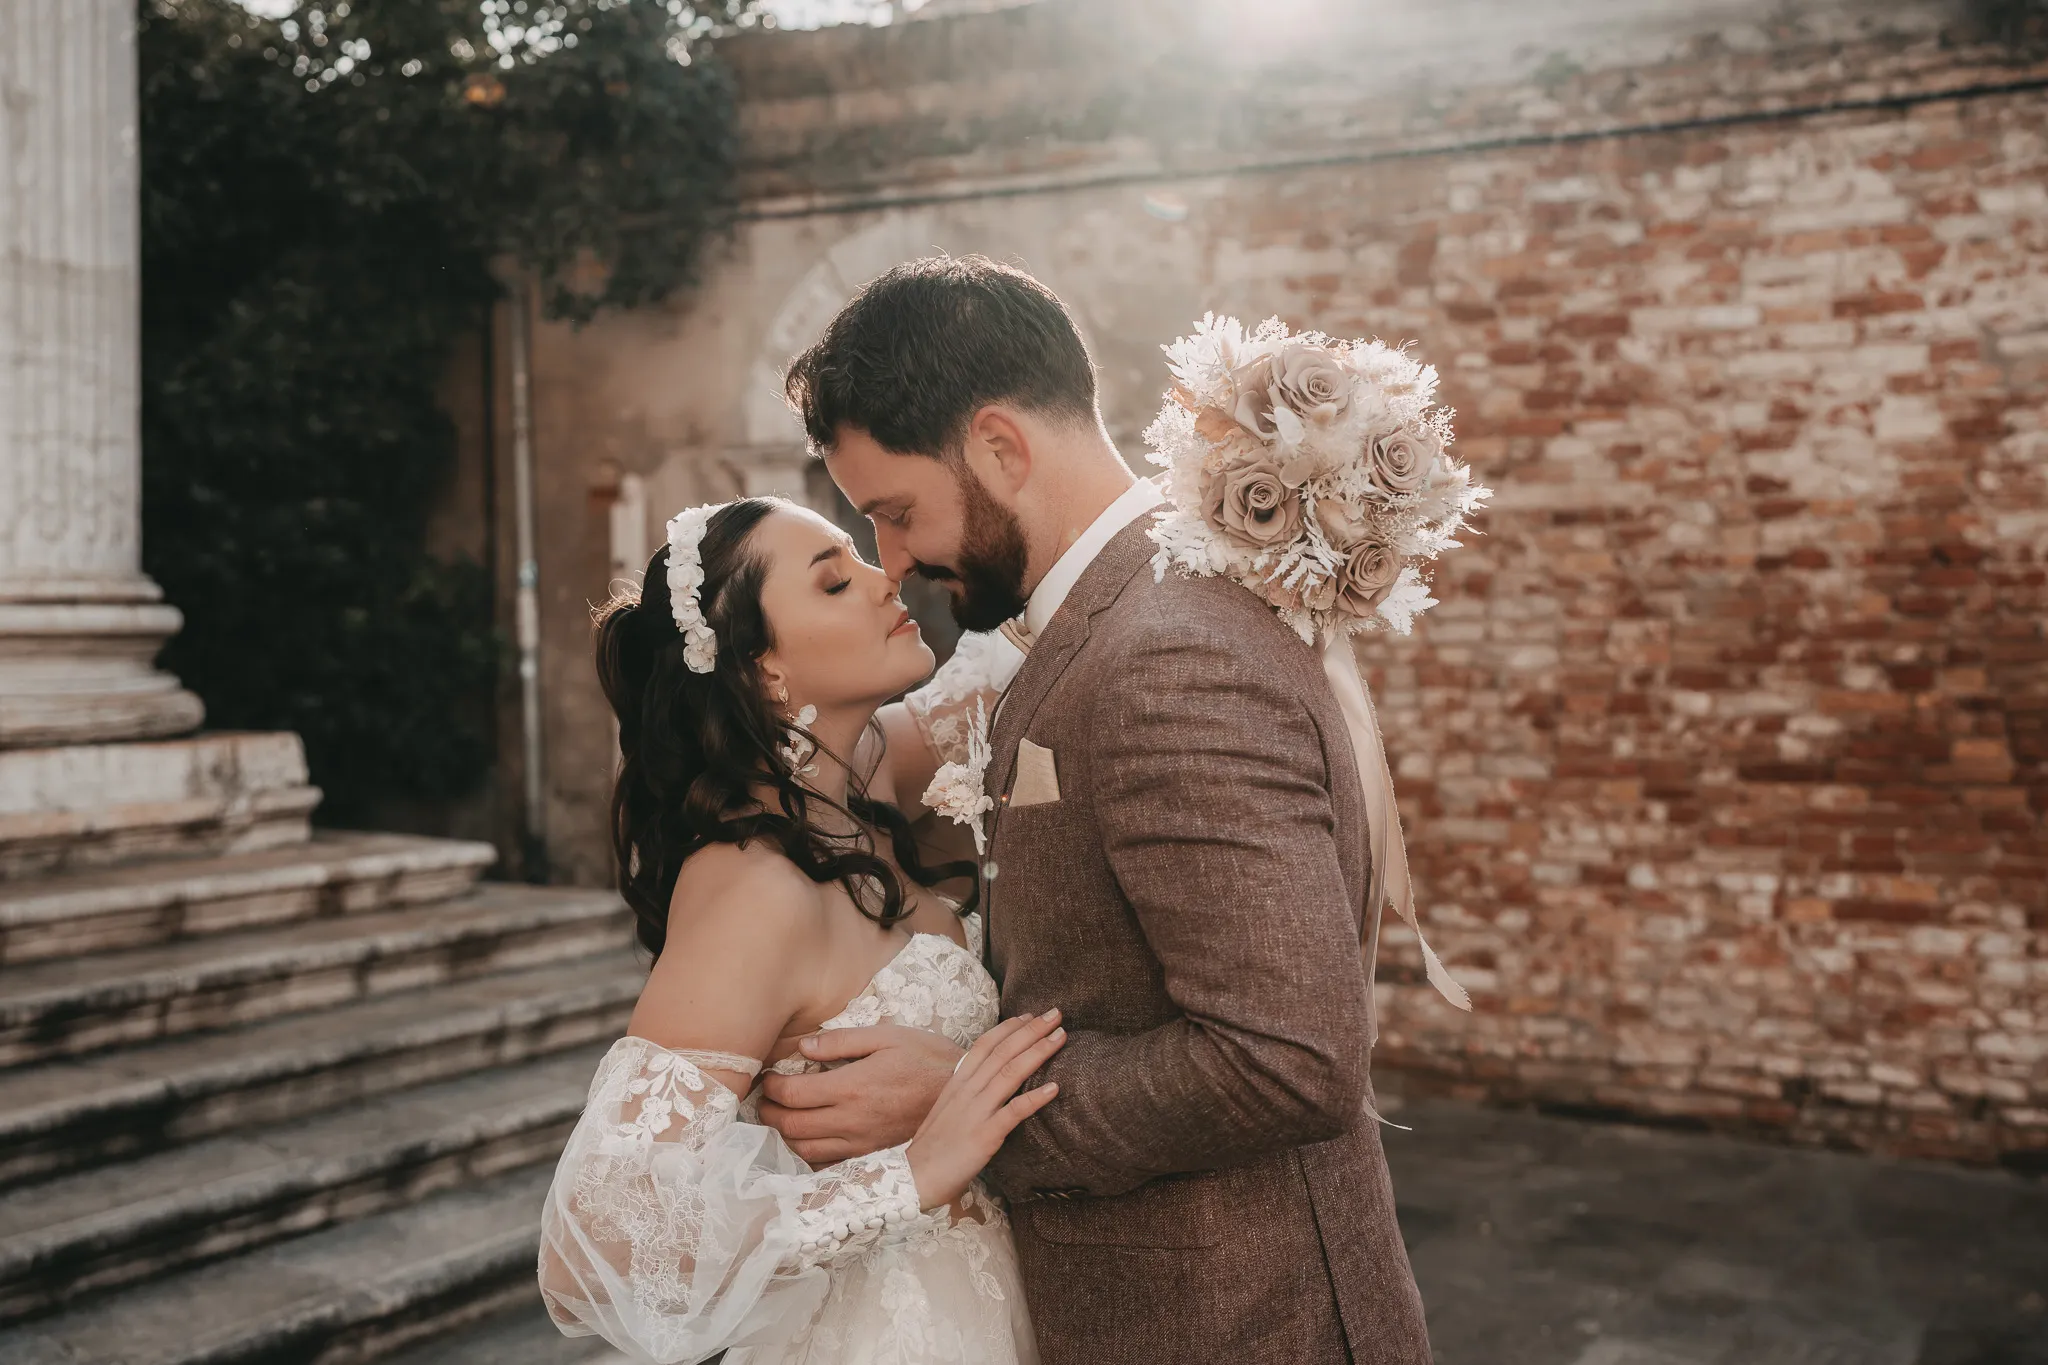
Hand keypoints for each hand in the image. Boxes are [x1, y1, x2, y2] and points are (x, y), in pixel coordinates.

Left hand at [758, 1024, 964, 1164]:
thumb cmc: (927, 1058)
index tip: (768, 1079)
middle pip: (792, 1127)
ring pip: (806, 1150)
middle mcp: (852, 1120)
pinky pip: (830, 1165)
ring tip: (780, 1120)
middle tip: (766, 1101)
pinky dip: (810, 1156)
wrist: (965, 1092)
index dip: (772, 1088)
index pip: (793, 1095)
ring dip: (785, 1137)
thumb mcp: (887, 1036)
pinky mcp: (873, 1155)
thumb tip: (804, 1047)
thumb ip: (842, 1041)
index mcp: (851, 1087)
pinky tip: (809, 1141)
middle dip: (770, 1114)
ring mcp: (862, 1143)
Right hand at [906, 1010, 1065, 1210]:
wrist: (913, 1179)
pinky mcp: (984, 1135)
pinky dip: (1035, 1098)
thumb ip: (965, 1092)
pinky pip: (1013, 1112)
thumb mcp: (946, 1110)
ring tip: (1060, 1037)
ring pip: (1010, 1073)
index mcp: (957, 1083)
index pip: (985, 1045)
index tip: (1030, 1015)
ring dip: (1038, 1052)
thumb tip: (986, 1079)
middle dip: (1031, 1030)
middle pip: (1002, 1051)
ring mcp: (975, 1112)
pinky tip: (1054, 1088)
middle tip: (1056, 1014)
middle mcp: (966, 1091)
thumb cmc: (933, 1148)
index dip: (1009, 1028)